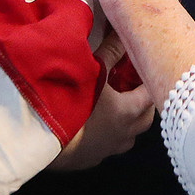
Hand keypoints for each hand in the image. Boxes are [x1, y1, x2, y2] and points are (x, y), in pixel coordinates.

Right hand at [47, 30, 154, 169]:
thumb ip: (112, 52)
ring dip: (127, 123)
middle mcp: (124, 134)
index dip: (149, 81)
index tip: (143, 72)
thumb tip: (124, 34)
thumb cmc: (70, 100)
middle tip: (132, 88)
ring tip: (115, 107)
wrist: (42, 135)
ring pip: (129, 137)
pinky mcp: (90, 160)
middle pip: (145, 119)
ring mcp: (108, 150)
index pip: (152, 95)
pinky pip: (108, 148)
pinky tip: (95, 125)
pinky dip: (108, 136)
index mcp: (129, 112)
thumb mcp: (92, 71)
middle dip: (143, 103)